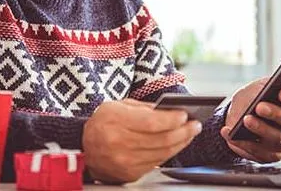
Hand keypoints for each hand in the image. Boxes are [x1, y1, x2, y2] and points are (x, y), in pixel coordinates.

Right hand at [82, 98, 201, 183]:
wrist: (85, 148)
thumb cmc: (104, 122)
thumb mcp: (118, 106)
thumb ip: (144, 108)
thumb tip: (171, 110)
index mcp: (115, 121)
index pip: (151, 122)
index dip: (171, 119)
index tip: (185, 114)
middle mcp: (119, 143)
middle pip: (161, 139)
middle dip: (183, 131)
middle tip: (195, 124)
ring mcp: (124, 162)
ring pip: (162, 153)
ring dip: (181, 143)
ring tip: (190, 133)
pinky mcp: (130, 174)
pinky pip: (157, 163)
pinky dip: (170, 153)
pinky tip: (177, 144)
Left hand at [220, 77, 280, 162]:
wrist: (236, 116)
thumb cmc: (250, 99)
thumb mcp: (255, 88)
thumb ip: (261, 90)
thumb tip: (260, 96)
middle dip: (275, 114)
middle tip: (259, 107)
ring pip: (277, 139)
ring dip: (260, 129)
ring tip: (245, 120)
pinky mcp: (269, 155)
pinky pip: (259, 152)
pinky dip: (242, 143)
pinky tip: (229, 133)